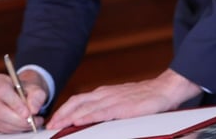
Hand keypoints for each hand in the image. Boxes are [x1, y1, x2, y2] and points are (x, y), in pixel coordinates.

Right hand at [0, 69, 46, 131]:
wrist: (23, 94)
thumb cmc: (27, 89)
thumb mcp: (36, 88)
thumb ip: (37, 96)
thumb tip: (33, 109)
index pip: (3, 91)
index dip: (15, 103)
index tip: (27, 112)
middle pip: (0, 110)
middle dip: (19, 118)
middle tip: (34, 120)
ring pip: (2, 121)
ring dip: (20, 125)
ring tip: (34, 122)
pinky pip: (3, 128)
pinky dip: (17, 128)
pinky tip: (26, 124)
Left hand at [46, 68, 200, 129]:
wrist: (167, 89)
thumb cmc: (147, 97)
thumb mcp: (123, 100)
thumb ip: (107, 107)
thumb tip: (92, 118)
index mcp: (105, 92)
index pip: (78, 100)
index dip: (63, 110)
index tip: (53, 120)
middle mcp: (106, 94)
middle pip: (77, 102)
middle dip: (61, 114)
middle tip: (49, 126)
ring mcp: (114, 99)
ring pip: (85, 107)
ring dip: (69, 116)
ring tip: (57, 126)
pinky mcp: (123, 107)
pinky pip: (101, 112)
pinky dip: (87, 116)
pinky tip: (78, 122)